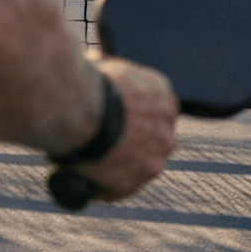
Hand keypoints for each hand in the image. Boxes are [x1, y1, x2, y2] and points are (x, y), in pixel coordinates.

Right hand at [72, 57, 177, 202]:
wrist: (83, 109)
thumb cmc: (89, 85)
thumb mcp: (107, 66)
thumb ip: (111, 73)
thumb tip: (96, 62)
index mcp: (163, 97)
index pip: (155, 114)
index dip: (136, 121)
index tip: (119, 127)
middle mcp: (167, 128)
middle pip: (153, 142)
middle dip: (133, 146)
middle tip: (105, 149)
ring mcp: (156, 156)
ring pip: (140, 167)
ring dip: (121, 170)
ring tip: (92, 167)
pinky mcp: (137, 180)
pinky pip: (120, 189)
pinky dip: (103, 188)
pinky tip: (86, 184)